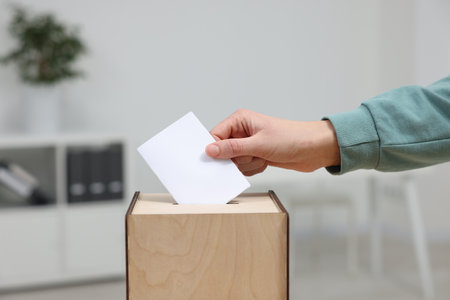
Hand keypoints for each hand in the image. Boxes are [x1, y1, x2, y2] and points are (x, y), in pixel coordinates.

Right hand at [205, 109, 339, 175]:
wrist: (314, 149)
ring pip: (234, 162)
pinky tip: (266, 162)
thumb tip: (210, 149)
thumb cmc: (292, 138)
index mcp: (240, 120)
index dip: (215, 149)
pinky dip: (254, 168)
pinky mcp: (255, 155)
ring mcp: (249, 143)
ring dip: (248, 164)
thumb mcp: (259, 144)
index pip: (216, 135)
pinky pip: (244, 167)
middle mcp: (242, 130)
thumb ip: (232, 148)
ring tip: (263, 157)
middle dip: (237, 159)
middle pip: (223, 151)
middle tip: (252, 155)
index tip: (217, 160)